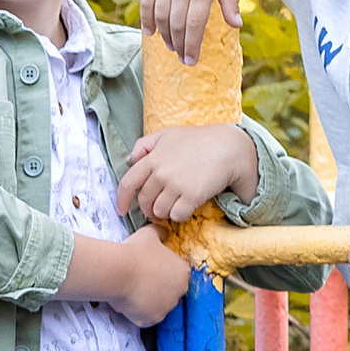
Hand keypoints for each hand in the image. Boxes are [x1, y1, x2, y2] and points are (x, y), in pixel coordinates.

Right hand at [64, 225, 192, 326]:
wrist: (118, 271)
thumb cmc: (135, 251)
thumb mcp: (149, 234)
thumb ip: (160, 233)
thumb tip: (163, 231)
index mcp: (183, 272)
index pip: (177, 275)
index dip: (163, 273)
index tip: (150, 270)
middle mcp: (179, 293)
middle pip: (169, 292)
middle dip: (158, 288)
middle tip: (140, 281)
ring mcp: (166, 308)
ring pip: (158, 306)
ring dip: (148, 301)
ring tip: (132, 290)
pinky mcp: (152, 320)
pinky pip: (145, 318)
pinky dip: (137, 313)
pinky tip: (128, 301)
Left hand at [117, 122, 260, 223]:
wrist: (228, 148)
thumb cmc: (198, 140)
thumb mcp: (168, 134)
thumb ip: (145, 144)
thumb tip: (130, 160)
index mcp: (152, 158)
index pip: (128, 183)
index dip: (122, 200)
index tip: (121, 210)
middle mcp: (161, 172)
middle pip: (145, 201)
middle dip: (149, 208)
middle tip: (158, 207)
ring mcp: (176, 185)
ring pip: (159, 211)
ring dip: (166, 212)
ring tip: (176, 203)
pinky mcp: (191, 196)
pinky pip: (177, 216)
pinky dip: (180, 215)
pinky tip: (187, 206)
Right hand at [139, 0, 239, 63]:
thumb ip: (229, 0)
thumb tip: (236, 25)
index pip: (195, 24)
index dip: (192, 45)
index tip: (191, 60)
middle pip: (177, 23)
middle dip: (180, 45)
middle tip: (184, 58)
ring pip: (160, 15)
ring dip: (165, 35)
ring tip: (172, 45)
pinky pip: (147, 1)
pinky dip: (147, 19)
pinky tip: (151, 32)